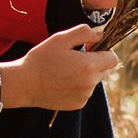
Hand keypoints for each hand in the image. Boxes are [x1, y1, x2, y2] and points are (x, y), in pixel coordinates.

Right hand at [0, 25, 118, 111]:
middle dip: (95, 62)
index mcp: (89, 66)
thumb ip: (84, 33)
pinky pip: (85, 92)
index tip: (89, 47)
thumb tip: (100, 35)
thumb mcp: (60, 38)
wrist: (24, 84)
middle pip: (105, 70)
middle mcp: (90, 84)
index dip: (104, 50)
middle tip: (75, 57)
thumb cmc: (41, 59)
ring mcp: (84, 96)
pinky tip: (62, 81)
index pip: (113, 59)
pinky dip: (78, 86)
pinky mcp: (77, 104)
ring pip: (94, 81)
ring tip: (65, 70)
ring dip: (86, 75)